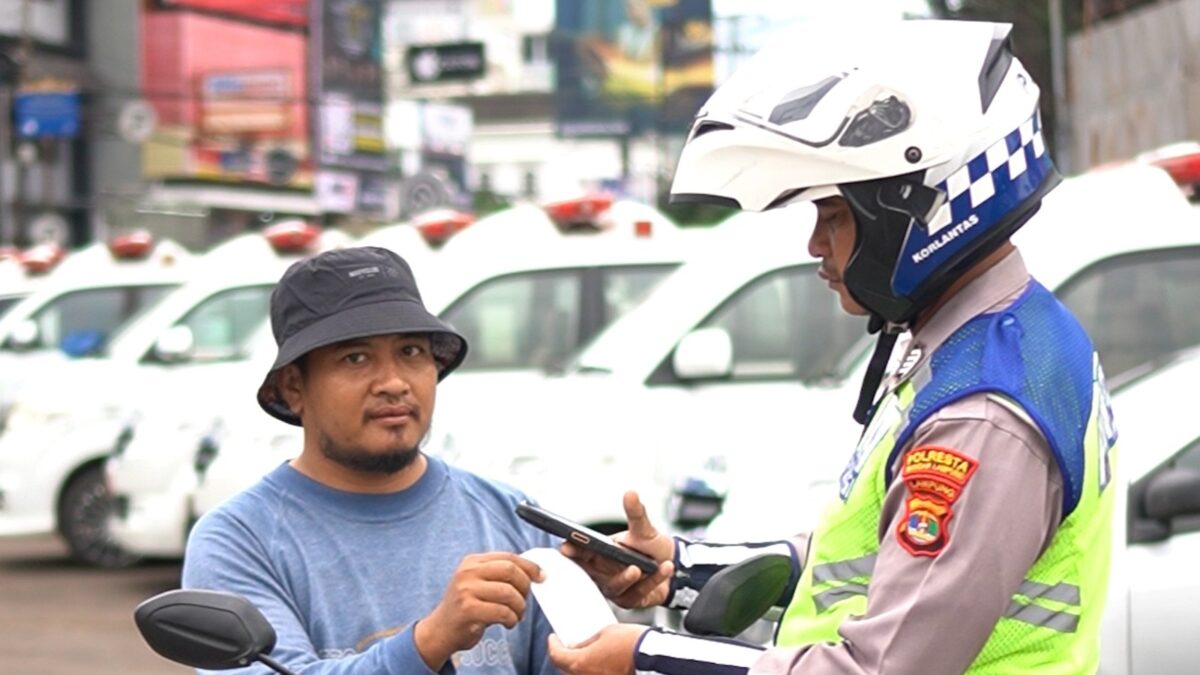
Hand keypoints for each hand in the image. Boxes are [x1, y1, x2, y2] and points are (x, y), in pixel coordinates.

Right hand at [414, 552, 542, 669]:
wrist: (440, 631)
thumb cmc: (466, 607)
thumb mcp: (477, 583)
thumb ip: (499, 574)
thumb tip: (533, 572)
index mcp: (472, 561)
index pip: (509, 557)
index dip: (529, 566)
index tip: (541, 576)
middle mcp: (468, 572)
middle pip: (510, 571)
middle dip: (525, 586)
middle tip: (525, 600)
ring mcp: (466, 590)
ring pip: (508, 592)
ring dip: (519, 607)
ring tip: (516, 615)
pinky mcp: (468, 610)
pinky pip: (502, 612)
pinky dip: (511, 619)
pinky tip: (508, 623)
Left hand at [547, 624, 647, 674]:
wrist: (654, 658)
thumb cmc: (632, 643)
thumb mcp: (606, 632)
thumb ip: (588, 640)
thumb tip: (578, 645)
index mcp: (580, 662)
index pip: (556, 655)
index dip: (552, 645)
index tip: (553, 638)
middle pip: (566, 668)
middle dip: (565, 656)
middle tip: (568, 644)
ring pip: (580, 674)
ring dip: (579, 665)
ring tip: (585, 653)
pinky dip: (592, 670)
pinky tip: (599, 662)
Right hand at [560, 491, 675, 608]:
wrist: (675, 568)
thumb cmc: (651, 548)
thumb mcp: (644, 530)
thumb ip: (636, 514)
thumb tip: (631, 493)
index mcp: (599, 553)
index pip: (580, 552)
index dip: (571, 551)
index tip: (566, 548)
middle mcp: (603, 572)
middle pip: (591, 574)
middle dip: (594, 571)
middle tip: (603, 560)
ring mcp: (615, 588)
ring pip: (615, 586)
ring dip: (626, 577)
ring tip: (639, 568)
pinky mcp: (630, 600)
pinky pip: (637, 593)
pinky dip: (652, 581)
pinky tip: (665, 568)